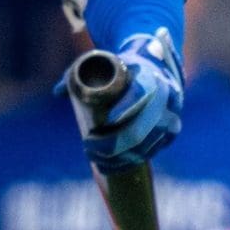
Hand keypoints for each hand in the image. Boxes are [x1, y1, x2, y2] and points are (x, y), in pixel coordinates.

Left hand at [70, 32, 183, 173]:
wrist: (155, 68)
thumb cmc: (121, 66)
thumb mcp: (102, 62)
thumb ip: (78, 73)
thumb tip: (58, 92)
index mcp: (151, 76)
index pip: (142, 94)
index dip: (124, 110)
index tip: (103, 123)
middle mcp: (167, 98)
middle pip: (142, 128)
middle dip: (113, 142)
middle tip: (88, 144)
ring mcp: (170, 118)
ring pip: (146, 145)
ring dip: (118, 156)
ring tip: (93, 155)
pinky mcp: (169, 134)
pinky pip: (151, 152)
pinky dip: (128, 163)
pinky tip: (109, 166)